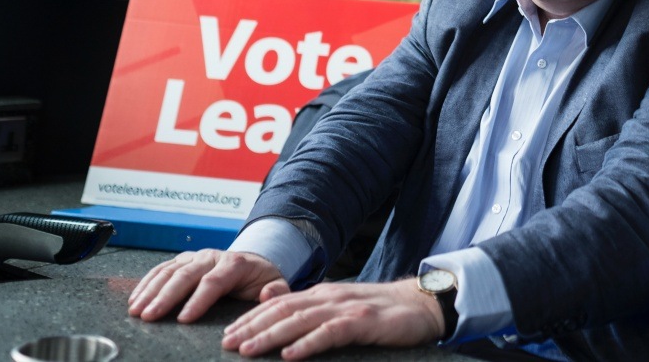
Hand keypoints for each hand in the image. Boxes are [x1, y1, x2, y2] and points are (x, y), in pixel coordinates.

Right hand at [128, 249, 288, 322]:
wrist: (253, 262)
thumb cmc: (261, 278)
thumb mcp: (277, 283)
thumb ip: (276, 290)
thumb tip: (266, 294)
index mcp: (235, 263)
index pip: (213, 281)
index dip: (198, 300)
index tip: (184, 319)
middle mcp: (212, 256)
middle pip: (186, 274)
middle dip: (166, 296)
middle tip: (150, 316)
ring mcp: (195, 257)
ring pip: (169, 270)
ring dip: (150, 290)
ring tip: (137, 310)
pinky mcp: (183, 260)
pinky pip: (161, 269)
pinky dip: (146, 283)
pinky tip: (135, 299)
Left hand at [221, 279, 442, 358]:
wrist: (421, 304)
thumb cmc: (380, 311)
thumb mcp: (340, 305)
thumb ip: (308, 305)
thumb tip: (270, 299)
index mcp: (321, 294)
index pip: (278, 304)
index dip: (251, 318)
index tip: (227, 334)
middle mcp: (329, 296)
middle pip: (282, 310)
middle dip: (252, 326)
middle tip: (227, 344)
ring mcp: (347, 308)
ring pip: (301, 320)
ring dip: (271, 335)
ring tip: (248, 350)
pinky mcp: (364, 322)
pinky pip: (331, 333)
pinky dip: (309, 343)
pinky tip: (290, 356)